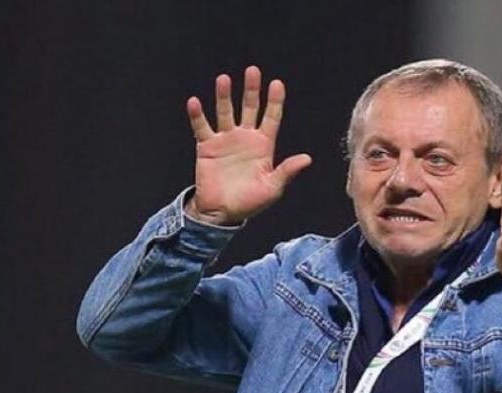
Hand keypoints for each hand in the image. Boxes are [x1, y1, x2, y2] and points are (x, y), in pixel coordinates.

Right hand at [185, 66, 311, 224]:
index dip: (274, 101)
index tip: (277, 83)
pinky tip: (194, 102)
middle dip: (251, 90)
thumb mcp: (272, 188)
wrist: (222, 212)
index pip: (271, 118)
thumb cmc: (250, 202)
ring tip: (224, 79)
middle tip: (253, 71)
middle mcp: (245, 138)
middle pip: (249, 107)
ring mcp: (225, 140)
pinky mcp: (207, 146)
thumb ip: (287, 171)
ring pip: (225, 112)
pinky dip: (197, 115)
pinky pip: (202, 127)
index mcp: (264, 146)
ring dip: (224, 96)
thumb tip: (307, 158)